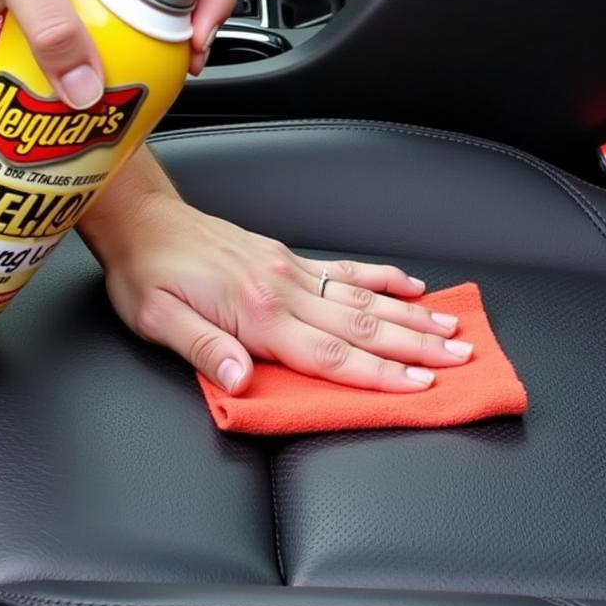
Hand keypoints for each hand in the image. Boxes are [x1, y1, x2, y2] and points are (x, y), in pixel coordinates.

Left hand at [102, 197, 473, 393]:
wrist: (145, 220)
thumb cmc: (148, 274)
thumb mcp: (157, 320)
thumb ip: (204, 350)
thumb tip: (240, 381)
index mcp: (255, 313)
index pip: (329, 353)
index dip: (378, 373)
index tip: (421, 384)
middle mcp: (282, 289)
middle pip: (361, 324)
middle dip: (415, 345)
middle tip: (461, 356)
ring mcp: (289, 269)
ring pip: (362, 296)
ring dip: (409, 314)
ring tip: (450, 326)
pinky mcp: (287, 256)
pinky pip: (343, 268)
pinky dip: (380, 277)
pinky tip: (407, 284)